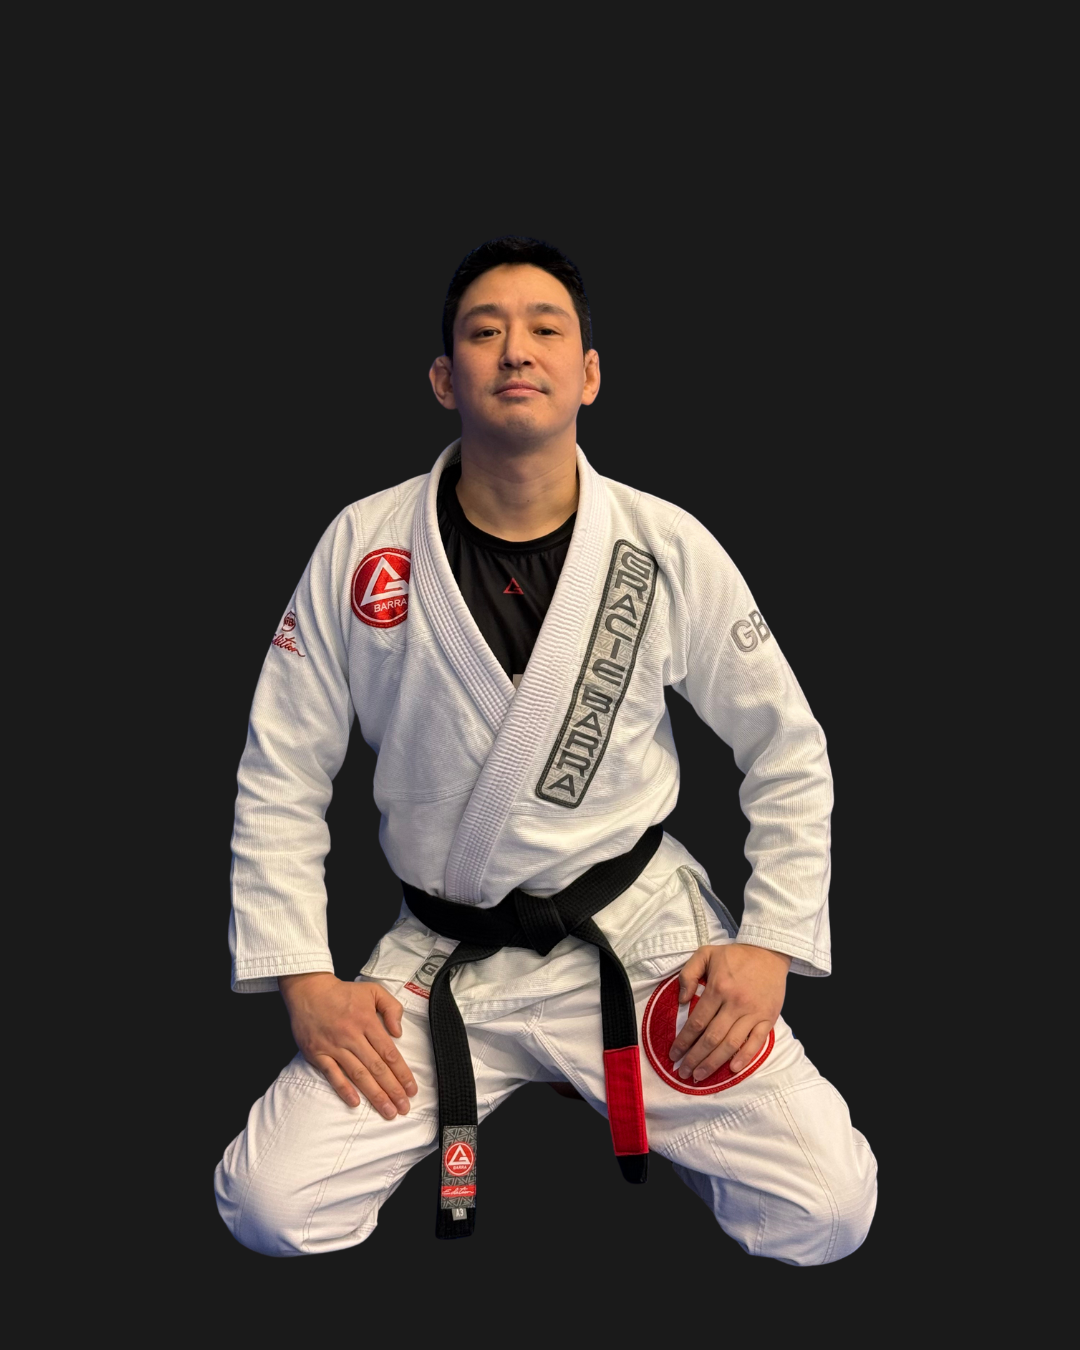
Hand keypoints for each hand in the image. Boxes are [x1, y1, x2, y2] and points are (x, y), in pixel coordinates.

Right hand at [279, 973, 417, 1116]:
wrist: (308, 990)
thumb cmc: (343, 993)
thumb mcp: (373, 991)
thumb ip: (392, 1008)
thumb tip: (399, 1032)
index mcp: (367, 1021)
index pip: (389, 1053)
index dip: (402, 1073)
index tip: (411, 1089)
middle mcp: (352, 1036)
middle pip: (376, 1068)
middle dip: (392, 1090)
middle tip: (404, 1108)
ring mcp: (334, 1046)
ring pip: (358, 1075)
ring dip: (374, 1095)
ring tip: (387, 1111)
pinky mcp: (317, 1054)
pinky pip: (332, 1075)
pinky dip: (344, 1089)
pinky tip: (355, 1102)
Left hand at [667, 944, 790, 1079]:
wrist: (769, 951)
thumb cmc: (735, 955)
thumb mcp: (705, 953)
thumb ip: (688, 974)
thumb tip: (682, 1000)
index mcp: (718, 988)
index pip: (697, 1022)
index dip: (683, 1041)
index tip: (673, 1055)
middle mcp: (735, 1003)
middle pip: (711, 1038)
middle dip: (694, 1058)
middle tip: (682, 1073)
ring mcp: (753, 1013)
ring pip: (731, 1044)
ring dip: (714, 1063)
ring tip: (699, 1076)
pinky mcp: (768, 1018)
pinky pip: (756, 1042)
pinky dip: (744, 1057)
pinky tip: (732, 1069)